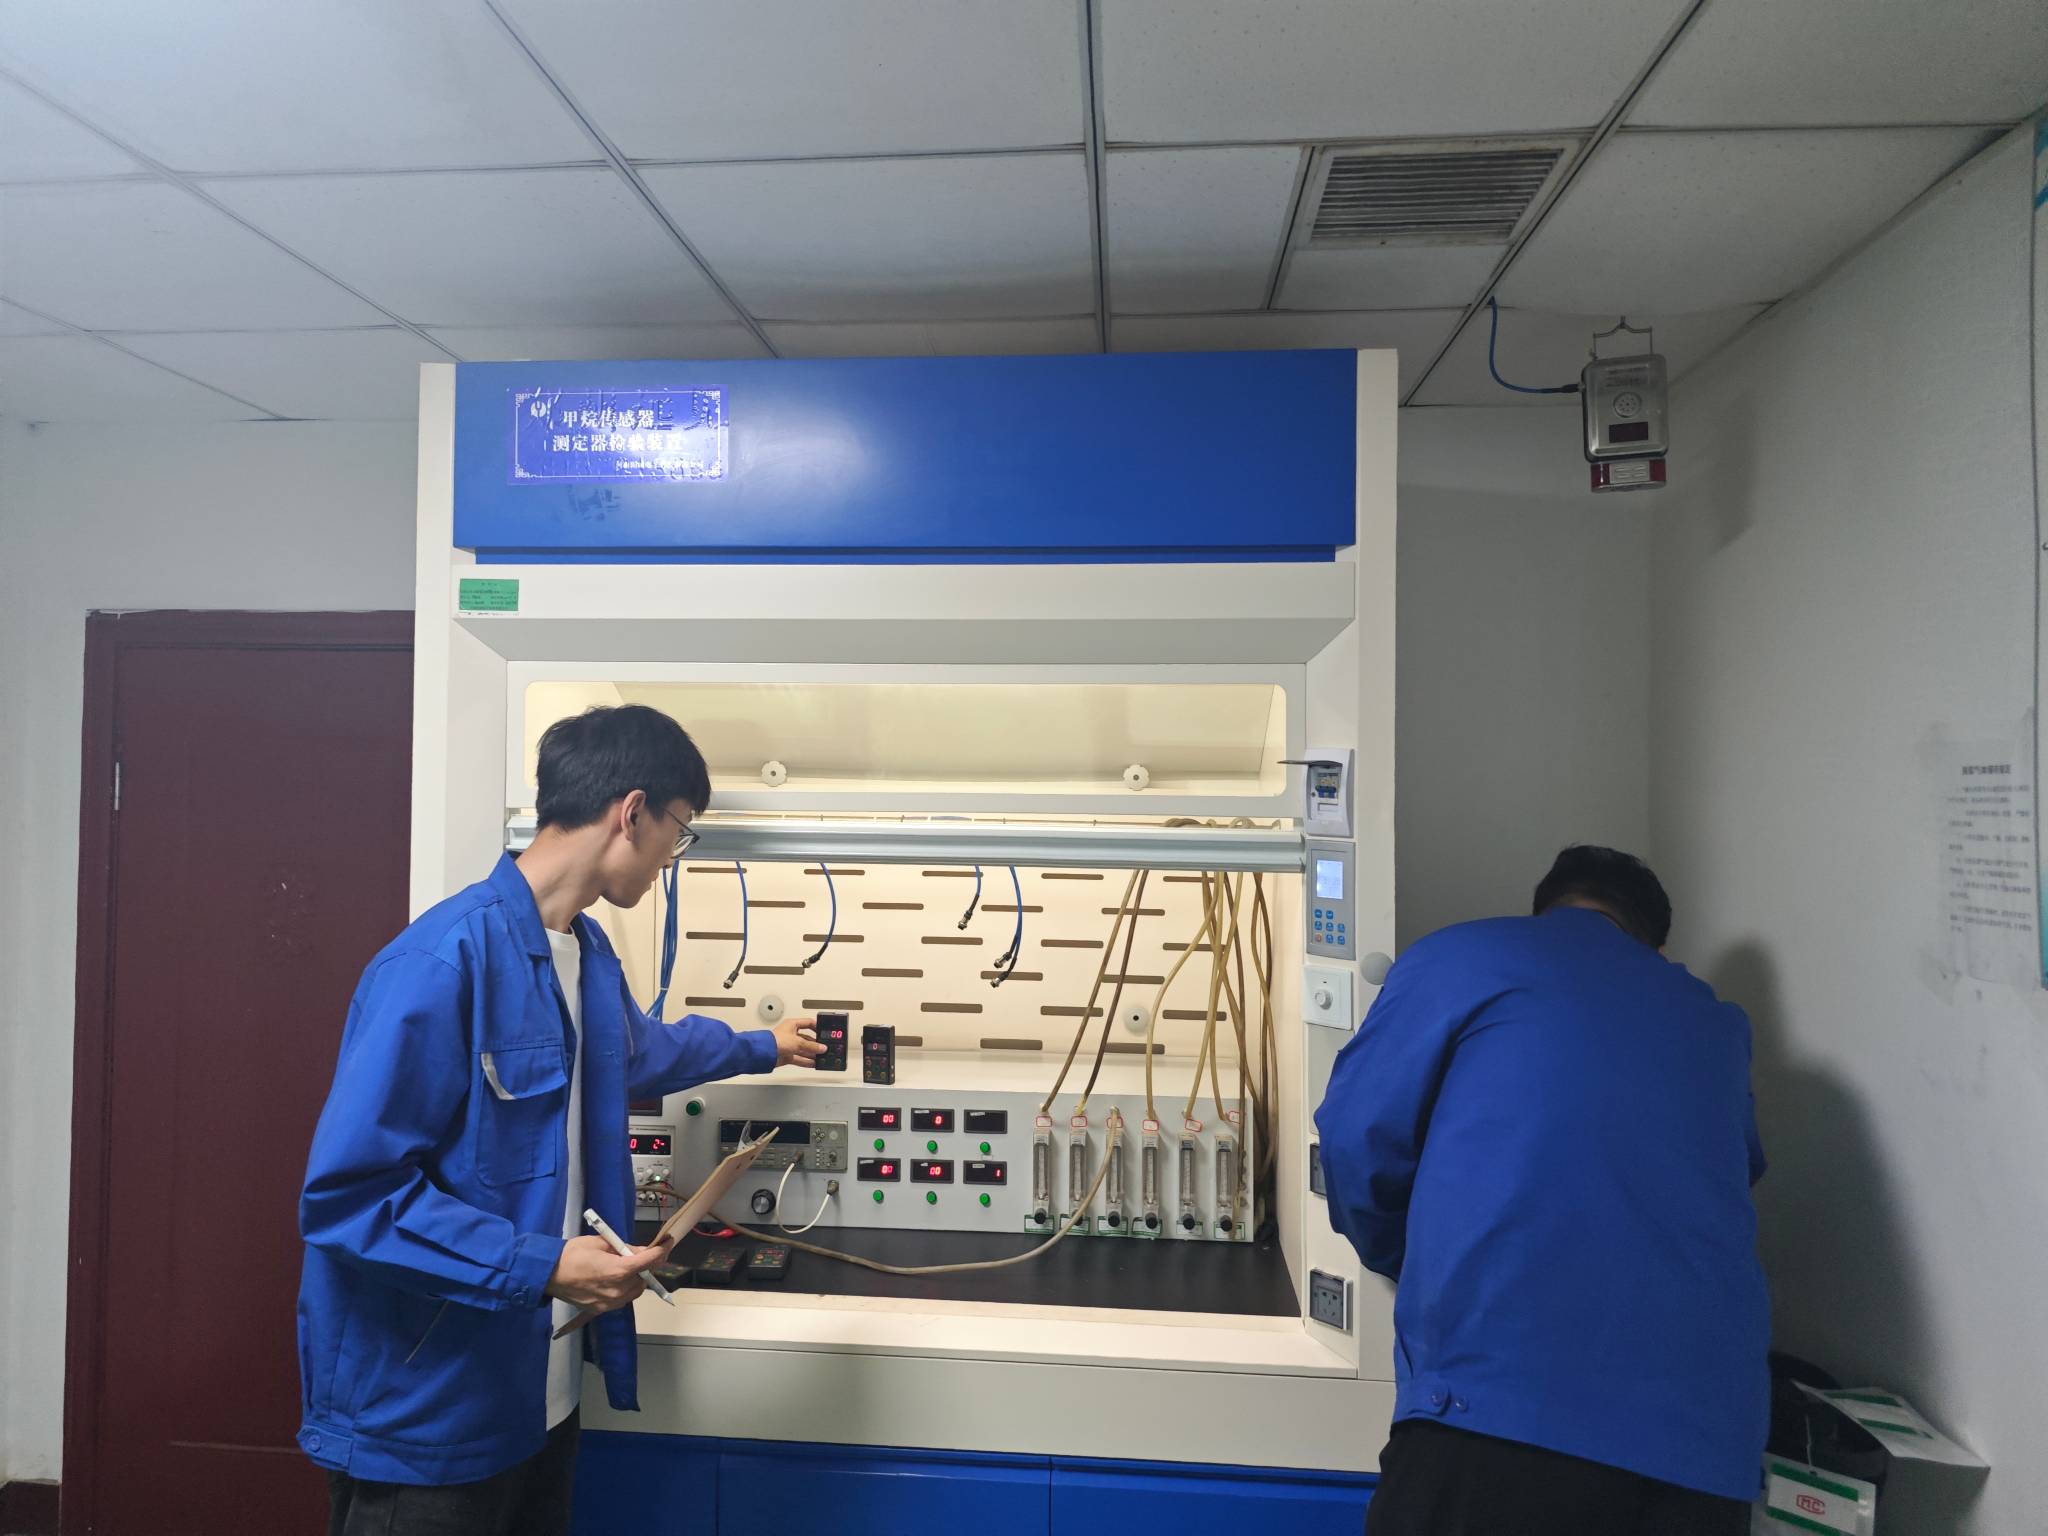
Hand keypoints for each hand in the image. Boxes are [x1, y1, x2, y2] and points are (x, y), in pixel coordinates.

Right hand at [543, 1236, 667, 1311]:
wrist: (547, 1275)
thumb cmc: (572, 1254)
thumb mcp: (600, 1242)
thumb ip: (624, 1248)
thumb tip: (642, 1250)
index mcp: (618, 1270)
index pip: (649, 1261)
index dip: (661, 1251)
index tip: (668, 1243)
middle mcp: (618, 1290)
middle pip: (644, 1278)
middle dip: (646, 1265)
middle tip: (641, 1254)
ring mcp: (610, 1303)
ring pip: (635, 1290)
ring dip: (636, 1279)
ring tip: (626, 1267)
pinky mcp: (602, 1310)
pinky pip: (622, 1299)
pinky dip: (625, 1289)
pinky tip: (616, 1279)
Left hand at [772, 1015, 828, 1068]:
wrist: (764, 1053)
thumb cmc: (775, 1041)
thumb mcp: (798, 1042)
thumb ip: (811, 1046)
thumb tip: (821, 1048)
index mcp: (792, 1025)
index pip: (808, 1023)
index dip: (817, 1027)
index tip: (824, 1032)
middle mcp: (790, 1034)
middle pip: (806, 1039)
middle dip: (815, 1044)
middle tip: (824, 1048)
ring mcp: (788, 1045)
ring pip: (803, 1050)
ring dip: (812, 1054)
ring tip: (821, 1057)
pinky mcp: (787, 1055)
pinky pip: (799, 1058)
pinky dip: (806, 1061)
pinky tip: (813, 1063)